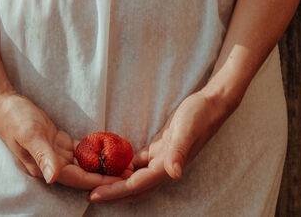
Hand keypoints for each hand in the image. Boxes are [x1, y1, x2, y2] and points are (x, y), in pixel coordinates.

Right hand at [0, 93, 121, 188]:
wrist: (3, 104)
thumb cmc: (14, 119)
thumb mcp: (30, 134)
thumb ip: (43, 156)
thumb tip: (53, 178)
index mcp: (44, 166)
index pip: (77, 178)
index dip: (100, 180)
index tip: (121, 180)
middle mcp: (51, 164)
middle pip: (84, 174)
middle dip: (106, 174)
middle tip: (130, 171)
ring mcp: (55, 154)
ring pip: (84, 163)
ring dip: (103, 164)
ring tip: (124, 162)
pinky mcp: (57, 143)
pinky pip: (79, 150)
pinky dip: (93, 151)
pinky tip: (108, 150)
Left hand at [89, 91, 234, 201]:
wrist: (211, 104)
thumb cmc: (199, 115)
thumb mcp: (187, 130)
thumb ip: (180, 152)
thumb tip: (175, 174)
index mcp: (166, 166)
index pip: (136, 185)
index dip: (114, 192)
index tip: (93, 195)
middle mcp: (163, 167)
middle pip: (134, 188)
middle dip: (112, 194)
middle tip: (89, 195)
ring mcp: (162, 159)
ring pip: (135, 178)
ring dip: (118, 183)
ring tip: (97, 183)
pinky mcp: (160, 148)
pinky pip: (139, 163)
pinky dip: (126, 167)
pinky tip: (114, 165)